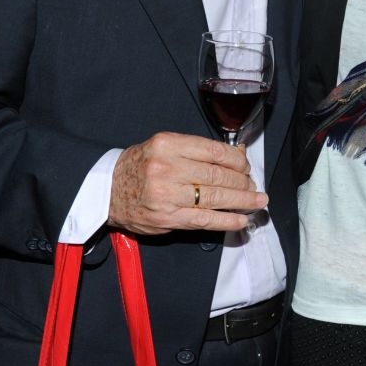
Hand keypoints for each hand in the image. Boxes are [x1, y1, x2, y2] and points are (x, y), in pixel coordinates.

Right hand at [108, 132, 267, 234]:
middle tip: (254, 186)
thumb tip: (236, 155)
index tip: (246, 166)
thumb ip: (198, 151)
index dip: (237, 160)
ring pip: (215, 197)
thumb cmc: (140, 166)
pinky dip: (227, 221)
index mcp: (168, 145)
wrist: (106, 191)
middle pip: (218, 175)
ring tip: (258, 202)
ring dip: (242, 201)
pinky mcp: (168, 218)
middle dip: (243, 182)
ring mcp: (167, 195)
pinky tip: (241, 220)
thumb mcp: (164, 147)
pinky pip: (205, 220)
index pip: (214, 151)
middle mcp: (168, 168)